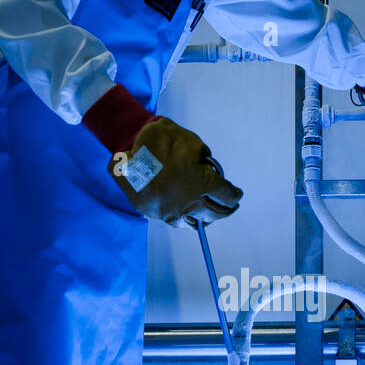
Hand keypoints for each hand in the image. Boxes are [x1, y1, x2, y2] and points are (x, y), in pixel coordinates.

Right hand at [109, 117, 242, 226]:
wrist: (127, 146)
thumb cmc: (162, 141)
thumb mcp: (191, 143)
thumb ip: (203, 157)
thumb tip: (206, 167)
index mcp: (204, 184)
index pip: (227, 195)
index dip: (234, 195)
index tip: (237, 195)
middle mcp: (190, 203)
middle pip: (215, 214)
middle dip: (226, 211)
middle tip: (230, 208)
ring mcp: (172, 212)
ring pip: (195, 223)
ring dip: (205, 219)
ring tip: (209, 216)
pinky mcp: (155, 214)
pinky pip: (174, 220)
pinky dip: (183, 218)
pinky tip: (185, 214)